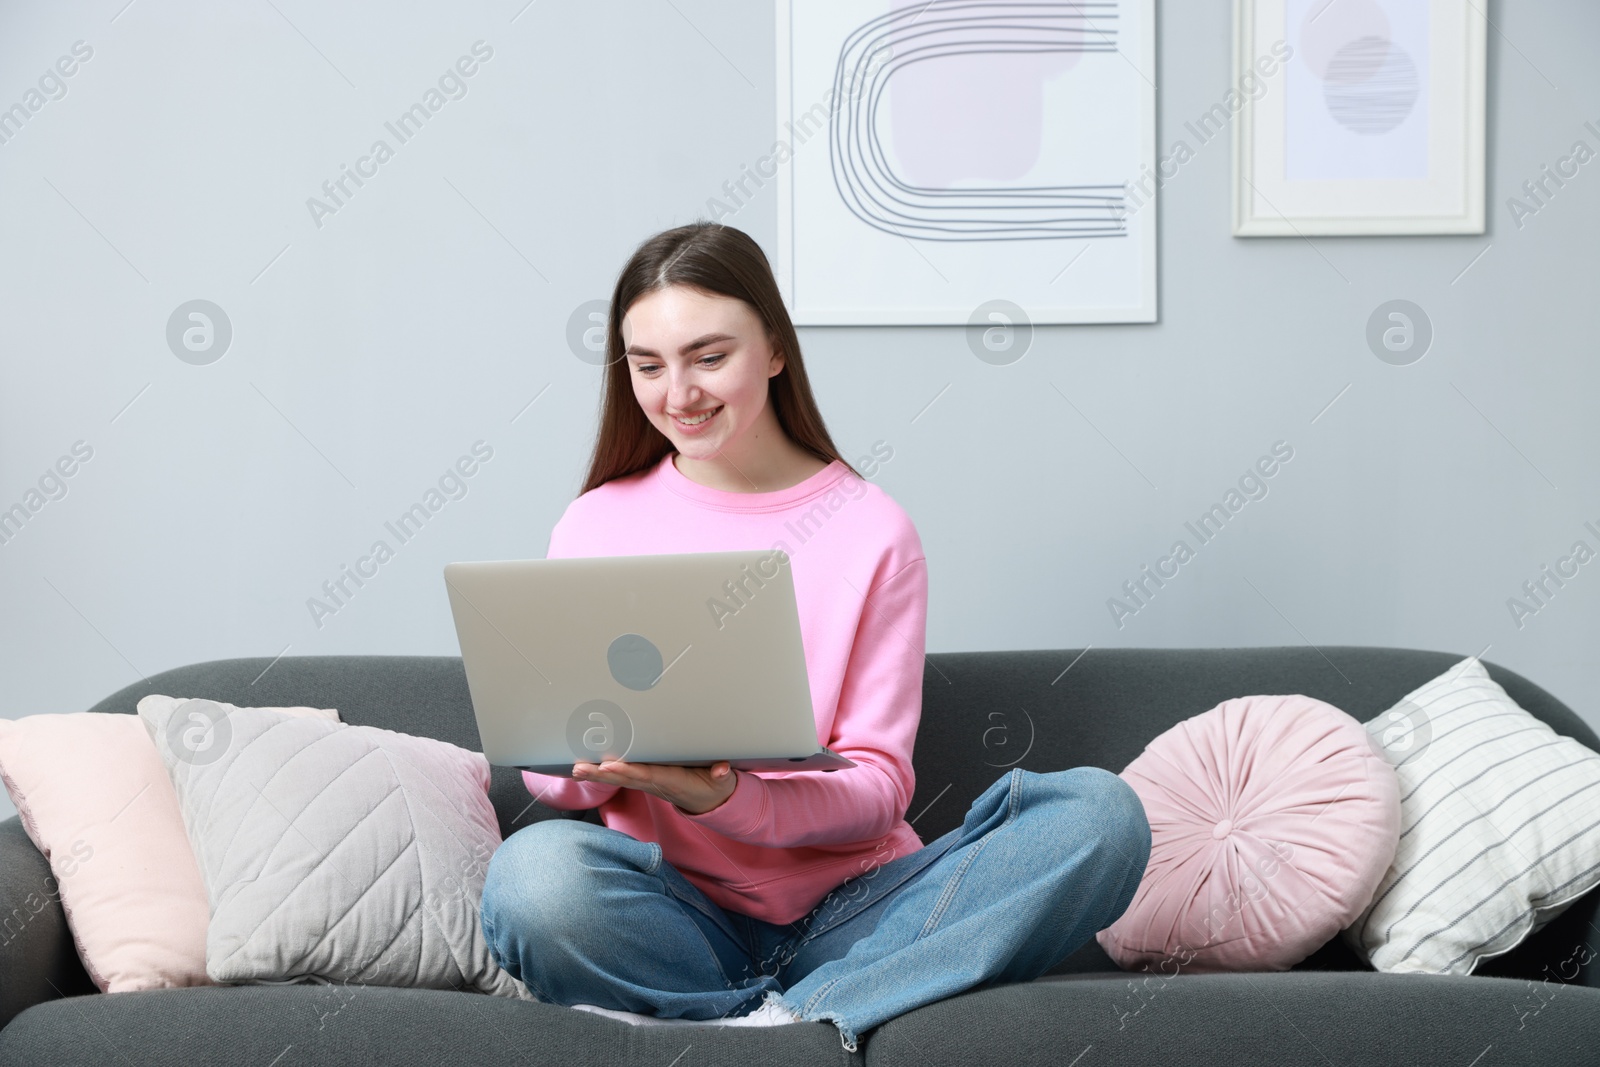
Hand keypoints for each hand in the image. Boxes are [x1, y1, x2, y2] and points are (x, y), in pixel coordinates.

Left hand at [572, 758, 737, 814]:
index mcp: (673, 781)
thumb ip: (722, 774)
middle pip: (625, 778)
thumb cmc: (714, 785)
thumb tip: (722, 770)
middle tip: (579, 768)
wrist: (711, 800)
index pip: (647, 774)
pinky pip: (622, 777)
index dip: (628, 771)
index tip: (609, 766)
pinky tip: (587, 770)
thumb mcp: (722, 781)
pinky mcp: (646, 781)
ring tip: (576, 770)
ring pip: (620, 778)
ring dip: (597, 774)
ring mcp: (649, 783)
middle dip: (602, 774)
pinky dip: (604, 773)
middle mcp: (656, 783)